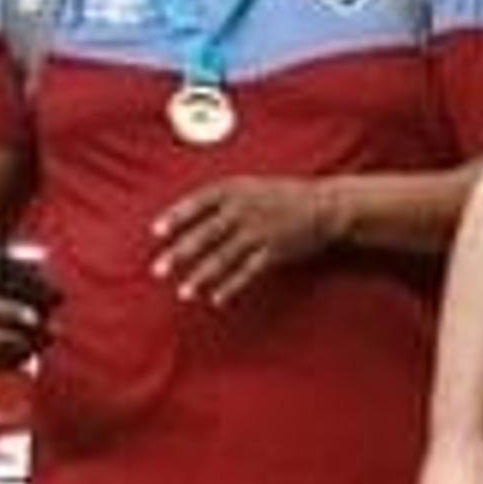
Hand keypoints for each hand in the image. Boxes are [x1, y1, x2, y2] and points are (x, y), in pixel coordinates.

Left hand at [149, 174, 338, 306]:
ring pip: (223, 258)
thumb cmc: (283, 194)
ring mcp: (259, 233)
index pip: (197, 203)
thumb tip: (187, 215)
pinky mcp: (274, 252)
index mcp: (234, 190)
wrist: (326, 205)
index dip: (176, 217)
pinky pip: (247, 272)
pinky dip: (231, 286)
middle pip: (205, 235)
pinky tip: (216, 298)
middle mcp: (243, 211)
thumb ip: (221, 198)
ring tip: (183, 292)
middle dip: (180, 254)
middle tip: (158, 270)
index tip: (156, 232)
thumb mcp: (249, 185)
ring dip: (201, 277)